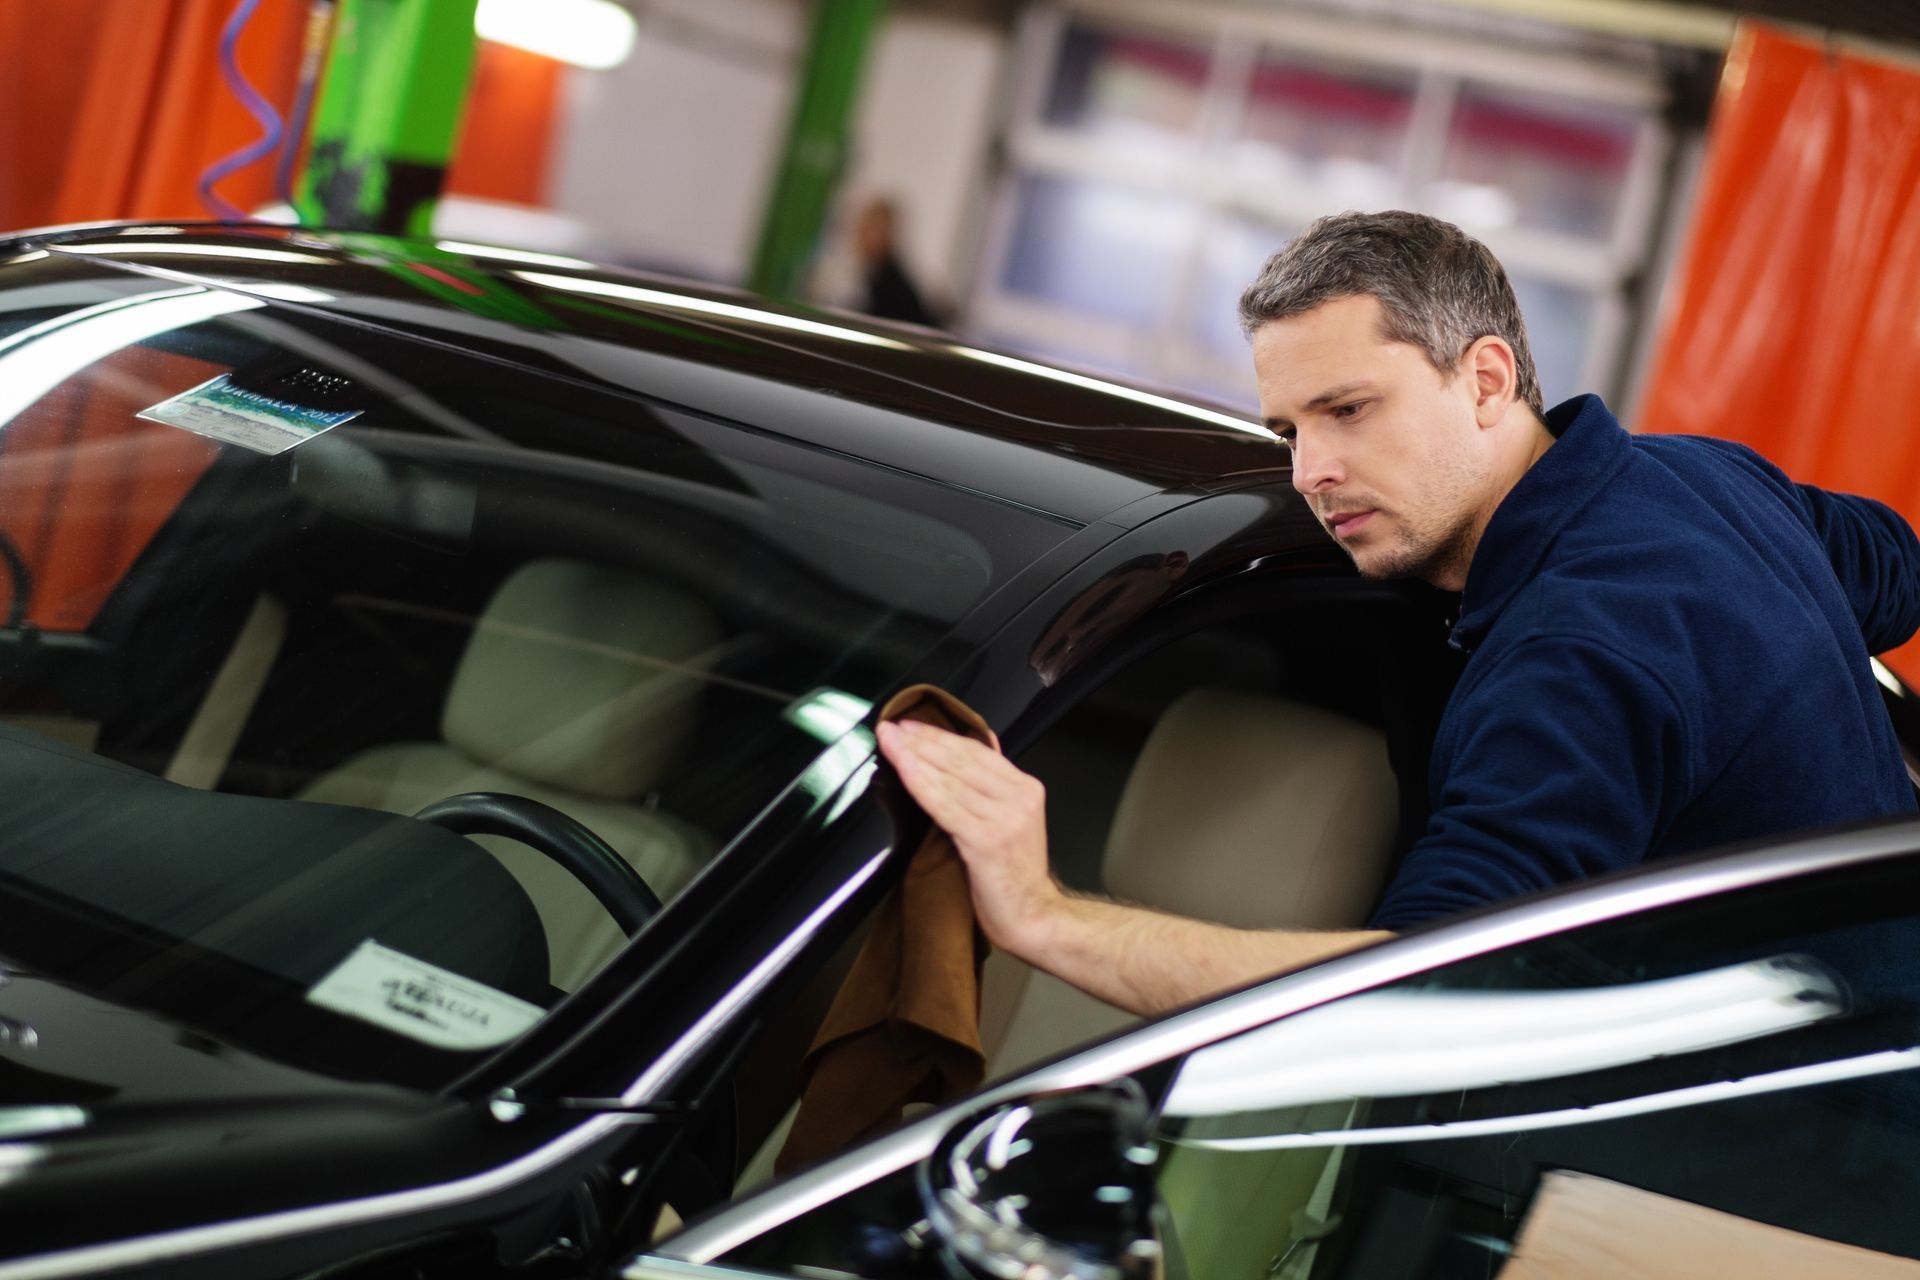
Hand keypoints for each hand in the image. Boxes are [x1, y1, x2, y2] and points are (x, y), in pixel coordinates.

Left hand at [875, 719, 1061, 956]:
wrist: (1032, 917)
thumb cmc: (1014, 875)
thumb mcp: (1013, 820)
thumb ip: (995, 785)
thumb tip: (983, 744)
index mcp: (1025, 788)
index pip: (977, 751)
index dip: (940, 736)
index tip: (910, 726)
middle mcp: (1018, 797)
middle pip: (961, 759)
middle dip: (922, 740)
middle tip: (891, 727)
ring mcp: (1004, 818)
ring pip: (950, 778)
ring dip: (914, 756)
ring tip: (888, 741)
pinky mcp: (985, 839)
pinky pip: (944, 804)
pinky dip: (919, 783)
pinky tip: (901, 768)